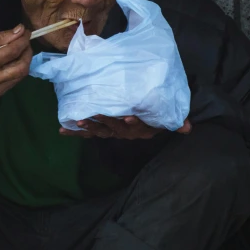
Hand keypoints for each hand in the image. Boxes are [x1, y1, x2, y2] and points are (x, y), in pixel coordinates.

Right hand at [0, 25, 32, 103]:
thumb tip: (18, 32)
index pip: (12, 51)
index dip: (23, 40)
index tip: (26, 32)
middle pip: (22, 67)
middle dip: (28, 52)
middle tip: (25, 42)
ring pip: (20, 76)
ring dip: (24, 62)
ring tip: (20, 51)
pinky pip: (12, 83)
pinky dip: (16, 71)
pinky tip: (11, 63)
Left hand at [58, 115, 191, 139]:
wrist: (147, 126)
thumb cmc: (154, 119)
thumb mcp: (165, 121)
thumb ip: (176, 122)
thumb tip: (187, 127)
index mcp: (137, 128)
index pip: (135, 126)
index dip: (131, 123)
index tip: (127, 117)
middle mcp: (123, 132)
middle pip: (112, 128)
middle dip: (101, 122)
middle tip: (89, 116)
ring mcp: (112, 133)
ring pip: (98, 131)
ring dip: (86, 128)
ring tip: (75, 122)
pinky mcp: (101, 131)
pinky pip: (87, 133)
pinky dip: (75, 132)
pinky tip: (62, 130)